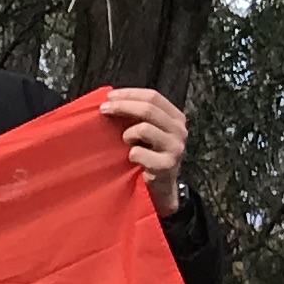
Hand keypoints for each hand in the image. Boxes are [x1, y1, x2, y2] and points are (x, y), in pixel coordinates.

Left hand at [99, 87, 189, 215]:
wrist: (160, 189)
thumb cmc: (150, 156)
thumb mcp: (149, 132)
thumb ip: (138, 116)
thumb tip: (111, 98)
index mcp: (176, 118)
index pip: (153, 96)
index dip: (130, 94)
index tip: (109, 96)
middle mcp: (179, 130)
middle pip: (148, 109)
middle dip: (122, 106)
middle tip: (103, 109)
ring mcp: (175, 148)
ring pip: (144, 128)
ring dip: (127, 134)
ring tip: (126, 142)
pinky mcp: (166, 165)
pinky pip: (138, 152)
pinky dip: (130, 154)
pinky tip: (131, 159)